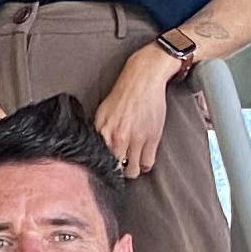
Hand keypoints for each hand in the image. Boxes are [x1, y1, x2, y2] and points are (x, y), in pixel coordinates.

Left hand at [95, 51, 177, 179]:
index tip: (107, 168)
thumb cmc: (123, 94)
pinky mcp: (152, 138)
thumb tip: (98, 149)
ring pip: (133, 170)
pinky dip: (145, 165)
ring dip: (132, 169)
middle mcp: (117, 137)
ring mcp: (136, 139)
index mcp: (103, 130)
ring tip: (132, 165)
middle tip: (121, 167)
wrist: (142, 80)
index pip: (100, 160)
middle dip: (118, 170)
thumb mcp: (102, 113)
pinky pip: (148, 163)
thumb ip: (100, 132)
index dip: (104, 166)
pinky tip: (143, 159)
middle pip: (116, 169)